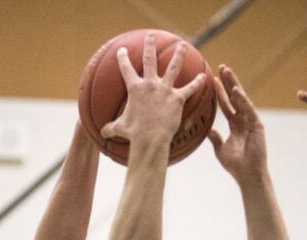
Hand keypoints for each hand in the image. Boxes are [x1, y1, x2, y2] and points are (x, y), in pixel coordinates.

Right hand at [101, 32, 207, 146]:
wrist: (149, 138)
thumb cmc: (134, 133)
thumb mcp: (120, 128)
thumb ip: (112, 128)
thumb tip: (102, 134)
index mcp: (135, 88)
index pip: (126, 69)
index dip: (123, 58)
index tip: (123, 50)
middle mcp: (150, 84)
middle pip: (150, 59)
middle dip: (150, 45)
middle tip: (151, 35)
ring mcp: (165, 89)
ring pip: (173, 67)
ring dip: (179, 55)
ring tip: (182, 45)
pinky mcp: (177, 98)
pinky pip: (190, 89)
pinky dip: (198, 83)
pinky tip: (204, 76)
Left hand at [208, 65, 267, 184]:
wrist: (247, 174)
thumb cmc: (235, 165)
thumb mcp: (221, 149)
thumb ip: (215, 138)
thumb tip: (207, 130)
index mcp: (235, 125)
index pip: (226, 105)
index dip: (220, 92)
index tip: (213, 80)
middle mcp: (243, 120)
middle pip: (235, 97)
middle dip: (228, 82)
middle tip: (221, 67)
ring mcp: (251, 121)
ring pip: (242, 99)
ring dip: (234, 84)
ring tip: (227, 71)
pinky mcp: (257, 125)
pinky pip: (248, 109)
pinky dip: (242, 100)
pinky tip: (236, 90)